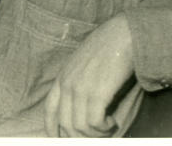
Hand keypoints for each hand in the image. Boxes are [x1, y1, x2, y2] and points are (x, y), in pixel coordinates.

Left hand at [44, 14, 133, 136]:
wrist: (122, 35)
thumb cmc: (107, 49)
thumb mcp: (83, 64)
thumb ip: (77, 82)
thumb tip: (82, 109)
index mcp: (62, 78)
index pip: (49, 110)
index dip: (53, 128)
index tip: (59, 139)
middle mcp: (67, 84)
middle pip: (65, 124)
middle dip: (81, 136)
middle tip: (99, 135)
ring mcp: (80, 88)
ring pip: (80, 127)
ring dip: (96, 134)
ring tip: (109, 128)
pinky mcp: (96, 92)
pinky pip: (94, 123)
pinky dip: (104, 128)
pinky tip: (113, 122)